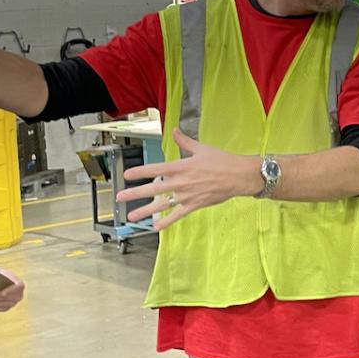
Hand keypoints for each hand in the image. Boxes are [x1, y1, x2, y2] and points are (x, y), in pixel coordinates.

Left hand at [0, 270, 23, 316]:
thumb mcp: (2, 273)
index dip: (10, 291)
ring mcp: (13, 303)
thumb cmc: (2, 276)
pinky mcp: (6, 308)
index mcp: (20, 285)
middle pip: (3, 298)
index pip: (18, 288)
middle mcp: (18, 296)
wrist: (5, 283)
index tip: (2, 293)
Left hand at [117, 129, 259, 230]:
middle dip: (135, 193)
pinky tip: (155, 227)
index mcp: (181, 166)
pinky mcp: (195, 205)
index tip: (126, 175)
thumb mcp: (202, 148)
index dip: (140, 172)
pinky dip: (167, 222)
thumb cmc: (221, 160)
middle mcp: (181, 182)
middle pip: (153, 188)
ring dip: (145, 211)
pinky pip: (178, 215)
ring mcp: (187, 195)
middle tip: (119, 197)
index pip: (156, 169)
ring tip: (131, 216)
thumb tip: (174, 130)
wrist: (239, 176)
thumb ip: (184, 141)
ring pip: (162, 204)